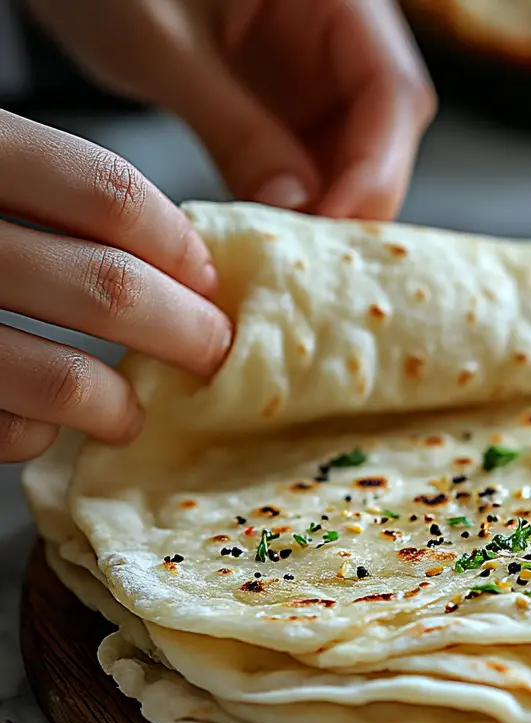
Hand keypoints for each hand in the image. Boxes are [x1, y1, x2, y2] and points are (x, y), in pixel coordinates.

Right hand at [0, 111, 229, 461]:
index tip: (209, 279)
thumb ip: (51, 194)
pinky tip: (42, 426)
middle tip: (210, 350)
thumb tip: (181, 260)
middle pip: (103, 288)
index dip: (177, 245)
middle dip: (181, 331)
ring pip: (57, 377)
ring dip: (117, 404)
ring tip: (132, 411)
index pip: (104, 193)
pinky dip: (32, 433)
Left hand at [27, 0, 436, 220]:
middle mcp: (341, 33)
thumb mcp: (161, 45)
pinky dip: (295, 205)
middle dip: (355, 198)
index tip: (333, 223)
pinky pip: (313, 164)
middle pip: (385, 131)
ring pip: (355, 157)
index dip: (376, 165)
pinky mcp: (289, 105)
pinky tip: (267, 240)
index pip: (392, 90)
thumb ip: (234, 126)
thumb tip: (294, 210)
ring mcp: (318, 72)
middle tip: (313, 261)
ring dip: (327, 210)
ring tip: (287, 260)